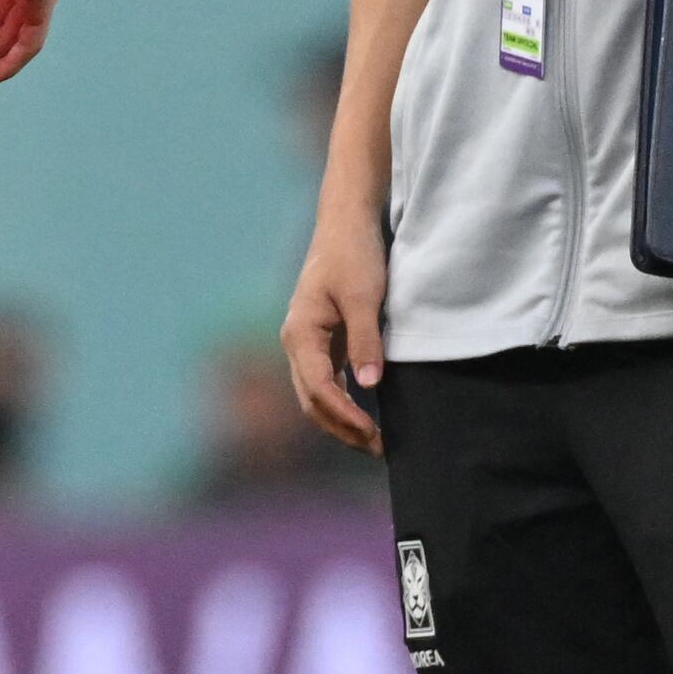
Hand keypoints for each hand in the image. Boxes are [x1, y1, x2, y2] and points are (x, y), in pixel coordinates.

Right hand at [282, 204, 388, 453]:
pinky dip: (342, 402)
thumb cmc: (353, 256)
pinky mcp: (321, 341)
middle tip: (377, 448)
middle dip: (341, 428)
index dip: (344, 415)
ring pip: (316, 395)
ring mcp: (306, 344)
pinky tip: (364, 414)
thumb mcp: (364, 298)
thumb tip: (368, 385)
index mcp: (299, 334)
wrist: (345, 225)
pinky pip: (326, 381)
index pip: (319, 388)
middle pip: (311, 400)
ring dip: (340, 420)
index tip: (372, 433)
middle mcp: (295, 343)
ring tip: (372, 440)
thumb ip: (365, 341)